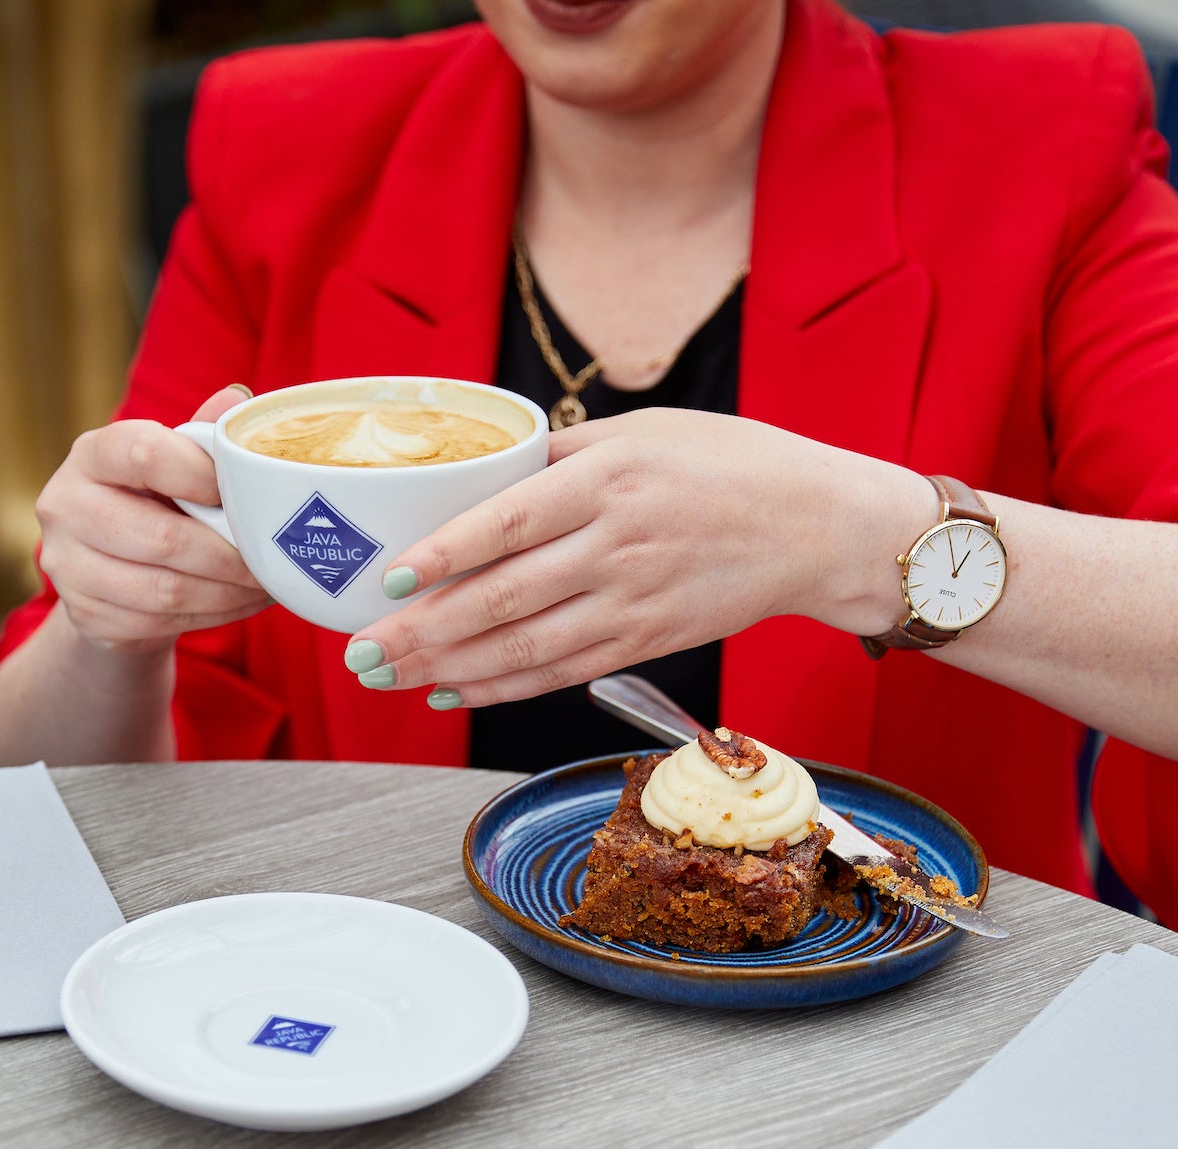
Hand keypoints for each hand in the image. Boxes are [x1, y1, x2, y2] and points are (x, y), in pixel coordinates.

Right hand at [34, 385, 271, 656]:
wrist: (108, 577)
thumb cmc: (151, 503)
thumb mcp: (171, 464)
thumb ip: (199, 438)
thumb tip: (239, 400)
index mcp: (92, 454)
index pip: (143, 452)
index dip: (201, 474)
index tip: (239, 492)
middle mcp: (65, 506)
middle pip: (161, 537)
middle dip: (228, 553)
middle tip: (270, 557)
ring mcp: (68, 566)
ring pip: (165, 591)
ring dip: (228, 592)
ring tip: (265, 584)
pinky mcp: (86, 616)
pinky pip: (161, 624)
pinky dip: (212, 616)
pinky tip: (239, 603)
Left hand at [341, 409, 938, 707]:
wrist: (818, 525)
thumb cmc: (728, 463)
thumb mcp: (643, 430)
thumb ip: (560, 456)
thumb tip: (479, 472)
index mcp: (610, 480)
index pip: (507, 521)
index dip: (441, 555)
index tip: (386, 575)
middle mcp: (618, 545)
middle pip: (502, 597)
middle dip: (421, 630)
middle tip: (359, 649)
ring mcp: (633, 601)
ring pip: (524, 646)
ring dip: (448, 667)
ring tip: (388, 676)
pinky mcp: (647, 641)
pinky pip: (561, 671)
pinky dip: (504, 686)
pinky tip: (454, 690)